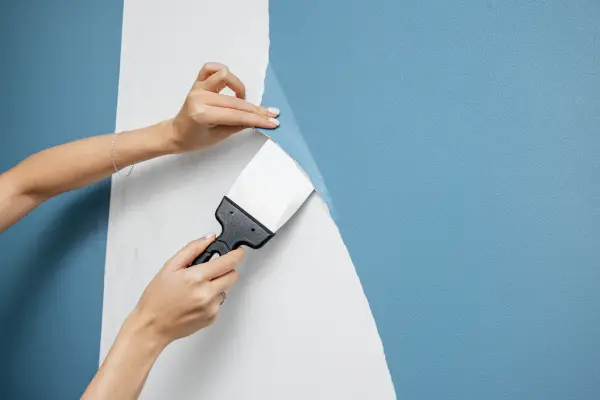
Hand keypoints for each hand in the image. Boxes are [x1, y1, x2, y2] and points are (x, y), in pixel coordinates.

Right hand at [128, 235, 243, 346]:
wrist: (152, 326)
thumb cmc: (157, 298)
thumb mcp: (170, 266)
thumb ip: (192, 249)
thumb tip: (209, 239)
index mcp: (197, 278)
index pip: (228, 262)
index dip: (236, 254)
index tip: (237, 252)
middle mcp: (207, 294)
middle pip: (233, 275)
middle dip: (226, 269)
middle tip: (211, 270)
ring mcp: (211, 308)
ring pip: (226, 289)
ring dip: (217, 285)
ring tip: (196, 288)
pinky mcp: (212, 318)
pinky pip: (219, 303)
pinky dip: (211, 299)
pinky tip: (195, 300)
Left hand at [168, 62, 279, 152]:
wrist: (175, 133)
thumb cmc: (194, 139)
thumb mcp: (219, 137)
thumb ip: (239, 125)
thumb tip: (258, 120)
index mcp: (202, 114)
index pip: (237, 115)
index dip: (258, 119)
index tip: (273, 121)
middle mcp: (199, 97)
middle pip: (235, 101)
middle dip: (256, 110)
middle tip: (271, 115)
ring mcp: (198, 88)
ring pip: (225, 77)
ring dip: (238, 87)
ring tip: (243, 100)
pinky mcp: (197, 82)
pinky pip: (211, 68)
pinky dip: (223, 73)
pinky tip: (230, 85)